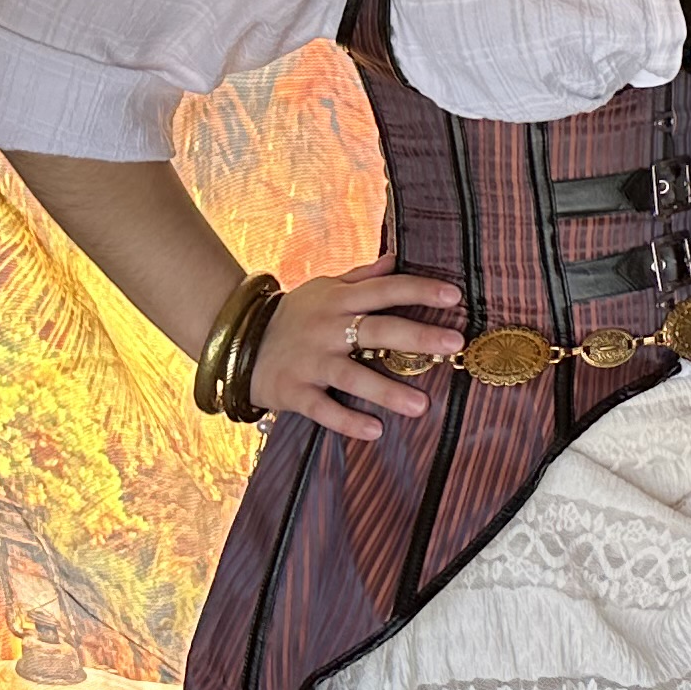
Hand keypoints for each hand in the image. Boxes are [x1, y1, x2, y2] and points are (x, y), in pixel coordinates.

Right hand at [246, 256, 462, 441]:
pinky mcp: (294, 391)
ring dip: (387, 391)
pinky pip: (323, 409)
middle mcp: (327, 329)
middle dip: (417, 336)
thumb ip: (361, 278)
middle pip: (377, 329)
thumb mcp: (323, 289)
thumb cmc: (293, 316)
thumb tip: (396, 258)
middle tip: (454, 343)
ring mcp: (310, 362)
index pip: (385, 290)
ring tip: (422, 405)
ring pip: (352, 375)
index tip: (454, 295)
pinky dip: (347, 421)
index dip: (419, 290)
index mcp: (339, 300)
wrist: (235, 342)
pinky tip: (375, 431)